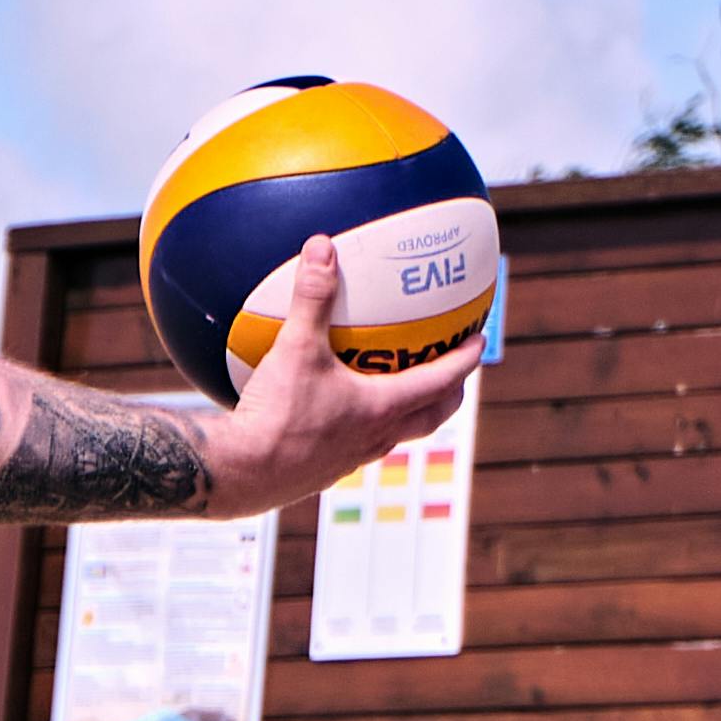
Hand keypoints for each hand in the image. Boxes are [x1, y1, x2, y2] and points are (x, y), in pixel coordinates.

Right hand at [195, 233, 489, 516]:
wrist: (243, 473)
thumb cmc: (277, 415)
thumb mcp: (296, 348)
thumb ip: (312, 297)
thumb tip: (322, 248)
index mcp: (382, 407)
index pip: (441, 381)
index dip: (464, 360)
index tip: (478, 341)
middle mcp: (377, 436)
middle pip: (431, 416)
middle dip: (449, 393)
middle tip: (455, 373)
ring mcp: (353, 457)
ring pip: (397, 434)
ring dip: (409, 412)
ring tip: (401, 390)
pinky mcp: (325, 470)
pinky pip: (358, 443)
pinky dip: (363, 423)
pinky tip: (336, 409)